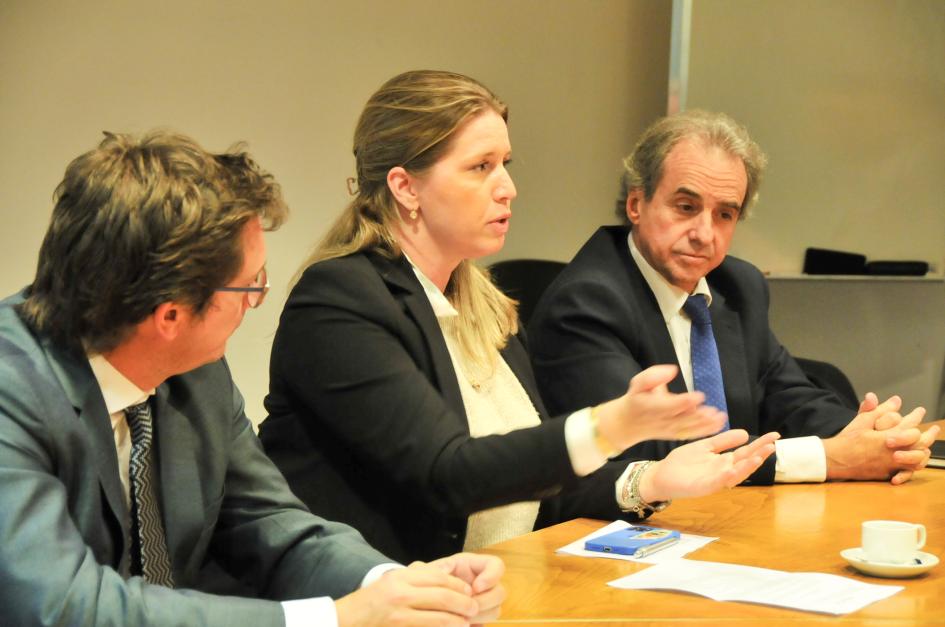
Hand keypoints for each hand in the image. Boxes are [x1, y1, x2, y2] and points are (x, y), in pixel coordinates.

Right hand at [335, 560, 477, 626]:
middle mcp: (401, 593)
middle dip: (463, 602)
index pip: (439, 577)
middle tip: (474, 608)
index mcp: (402, 577)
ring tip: (466, 623)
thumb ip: (419, 575)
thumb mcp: (393, 581)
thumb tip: (450, 569)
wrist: (346, 621)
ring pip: (439, 616)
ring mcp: (400, 614)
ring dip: (457, 621)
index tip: (468, 591)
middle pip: (442, 595)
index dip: (458, 584)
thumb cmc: (371, 601)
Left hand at [429, 553, 504, 624]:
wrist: (422, 601)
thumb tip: (449, 567)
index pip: (497, 566)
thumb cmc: (426, 581)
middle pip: (500, 592)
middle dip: (485, 601)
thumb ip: (440, 567)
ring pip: (496, 611)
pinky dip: (474, 625)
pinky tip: (461, 624)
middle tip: (467, 606)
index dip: (492, 576)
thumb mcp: (430, 570)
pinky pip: (485, 625)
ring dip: (480, 615)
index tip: (476, 587)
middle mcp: (483, 585)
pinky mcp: (478, 619)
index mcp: (475, 567)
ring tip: (461, 617)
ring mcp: (483, 603)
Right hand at [594, 365, 726, 451]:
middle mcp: (661, 420)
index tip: (699, 395)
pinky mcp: (674, 435)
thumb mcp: (638, 383)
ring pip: (688, 428)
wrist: (628, 423)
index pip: (669, 405)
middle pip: (682, 419)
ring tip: (720, 418)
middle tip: (714, 412)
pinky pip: (690, 434)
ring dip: (705, 424)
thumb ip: (653, 376)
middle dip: (699, 416)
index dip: (684, 401)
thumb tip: (672, 370)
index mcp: (650, 406)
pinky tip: (718, 426)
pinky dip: (704, 431)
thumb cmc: (636, 399)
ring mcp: (668, 430)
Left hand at [638, 429, 779, 501]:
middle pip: (744, 463)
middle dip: (759, 454)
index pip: (745, 451)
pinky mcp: (701, 487)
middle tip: (772, 445)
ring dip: (746, 467)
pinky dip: (725, 478)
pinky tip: (732, 470)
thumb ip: (723, 441)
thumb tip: (744, 433)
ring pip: (734, 475)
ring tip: (758, 457)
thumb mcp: (705, 446)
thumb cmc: (682, 463)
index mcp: (723, 461)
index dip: (760, 444)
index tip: (774, 435)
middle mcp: (722, 472)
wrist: (660, 475)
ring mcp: (713, 480)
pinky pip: (716, 483)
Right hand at [823, 396, 929, 483]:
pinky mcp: (886, 474)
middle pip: (920, 446)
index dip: (917, 417)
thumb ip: (880, 411)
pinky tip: (915, 461)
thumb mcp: (861, 422)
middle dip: (929, 435)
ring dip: (924, 452)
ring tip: (927, 445)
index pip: (911, 428)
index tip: (920, 411)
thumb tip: (896, 400)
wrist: (833, 460)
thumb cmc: (846, 440)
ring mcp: (891, 465)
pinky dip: (914, 466)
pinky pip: (907, 472)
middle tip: (934, 428)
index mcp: (887, 439)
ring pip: (917, 461)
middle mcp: (892, 453)